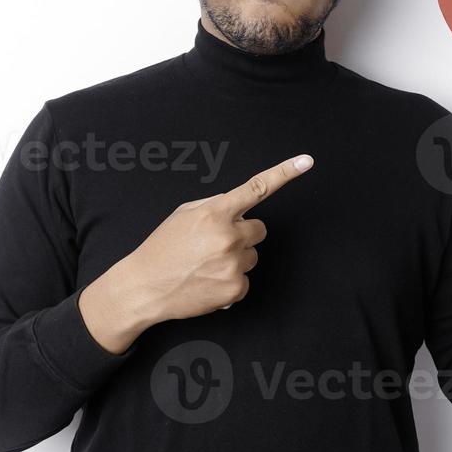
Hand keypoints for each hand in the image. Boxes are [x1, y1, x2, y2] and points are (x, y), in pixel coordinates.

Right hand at [119, 153, 314, 323]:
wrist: (145, 287)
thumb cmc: (163, 248)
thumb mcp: (184, 214)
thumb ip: (215, 206)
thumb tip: (238, 208)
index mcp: (216, 212)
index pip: (257, 188)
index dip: (284, 173)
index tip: (306, 161)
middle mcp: (229, 236)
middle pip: (259, 229)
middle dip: (243, 234)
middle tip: (214, 244)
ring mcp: (234, 264)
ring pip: (253, 256)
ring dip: (236, 258)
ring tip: (206, 265)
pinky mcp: (235, 289)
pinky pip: (245, 280)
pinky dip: (231, 282)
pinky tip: (208, 282)